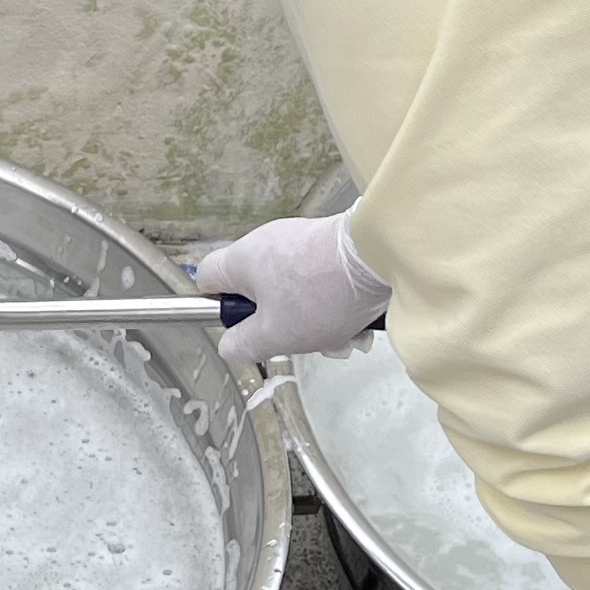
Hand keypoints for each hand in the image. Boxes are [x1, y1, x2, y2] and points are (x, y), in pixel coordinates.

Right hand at [194, 211, 389, 369]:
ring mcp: (302, 243)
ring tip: (342, 338)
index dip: (216, 306)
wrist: (382, 256)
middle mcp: (268, 244)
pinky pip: (323, 284)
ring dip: (315, 323)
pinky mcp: (333, 246)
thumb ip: (243, 345)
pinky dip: (337, 306)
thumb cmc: (320, 295)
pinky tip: (358, 324)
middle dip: (280, 325)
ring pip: (295, 294)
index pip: (206, 278)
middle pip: (259, 294)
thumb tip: (230, 346)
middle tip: (300, 339)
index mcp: (243, 260)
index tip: (241, 326)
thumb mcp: (274, 335)